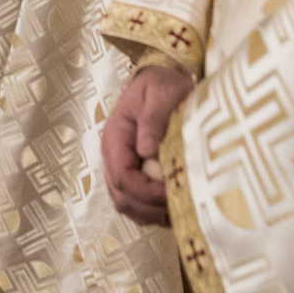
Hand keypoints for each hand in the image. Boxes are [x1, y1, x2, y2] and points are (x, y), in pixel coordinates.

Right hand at [102, 64, 193, 225]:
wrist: (160, 78)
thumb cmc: (161, 84)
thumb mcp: (160, 94)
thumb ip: (153, 120)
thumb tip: (147, 150)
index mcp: (115, 137)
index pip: (122, 176)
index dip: (146, 192)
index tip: (173, 192)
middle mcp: (113, 155)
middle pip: (121, 197)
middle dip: (150, 208)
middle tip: (181, 207)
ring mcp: (121, 165)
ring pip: (126, 204)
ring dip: (150, 214)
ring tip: (177, 212)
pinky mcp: (133, 171)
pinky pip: (135, 202)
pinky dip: (151, 212)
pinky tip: (172, 208)